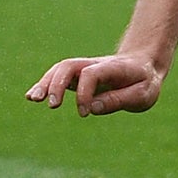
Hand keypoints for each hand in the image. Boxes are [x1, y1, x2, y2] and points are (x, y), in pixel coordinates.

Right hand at [26, 52, 164, 115]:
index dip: (84, 92)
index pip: (91, 74)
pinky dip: (44, 85)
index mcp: (114, 67)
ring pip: (60, 70)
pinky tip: (32, 97)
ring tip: (33, 99)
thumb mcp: (143, 94)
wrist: (145, 65)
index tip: (85, 112)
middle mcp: (95, 65)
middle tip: (52, 105)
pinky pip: (58, 77)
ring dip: (45, 83)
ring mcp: (85, 69)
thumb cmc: (145, 81)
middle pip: (70, 66)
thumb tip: (90, 108)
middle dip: (57, 84)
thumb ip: (119, 100)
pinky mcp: (79, 76)